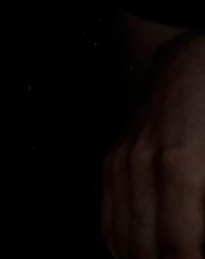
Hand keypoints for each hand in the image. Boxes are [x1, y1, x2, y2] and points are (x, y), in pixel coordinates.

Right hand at [107, 27, 204, 258]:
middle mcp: (140, 166)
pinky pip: (107, 217)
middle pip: (145, 248)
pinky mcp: (112, 160)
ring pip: (120, 237)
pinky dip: (121, 246)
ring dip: (140, 258)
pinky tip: (138, 255)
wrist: (195, 62)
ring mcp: (120, 162)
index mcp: (179, 167)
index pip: (178, 247)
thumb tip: (203, 240)